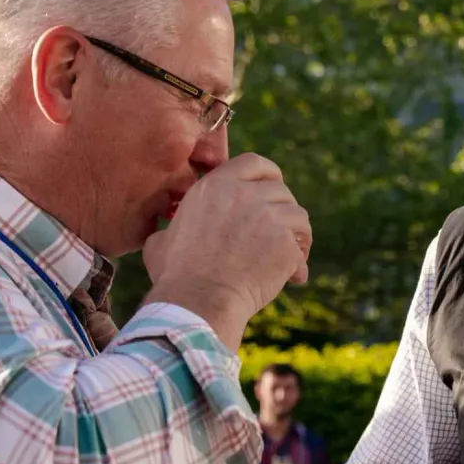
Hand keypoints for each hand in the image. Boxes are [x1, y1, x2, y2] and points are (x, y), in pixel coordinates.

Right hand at [143, 154, 312, 346]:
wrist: (198, 301)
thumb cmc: (175, 276)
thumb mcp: (162, 241)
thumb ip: (173, 229)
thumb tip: (167, 237)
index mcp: (215, 186)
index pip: (254, 163)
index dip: (268, 175)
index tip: (272, 189)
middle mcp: (244, 194)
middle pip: (281, 190)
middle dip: (283, 210)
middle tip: (279, 233)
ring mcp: (268, 216)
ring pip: (298, 216)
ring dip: (297, 235)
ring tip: (292, 256)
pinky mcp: (285, 242)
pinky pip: (301, 247)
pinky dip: (300, 262)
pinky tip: (294, 277)